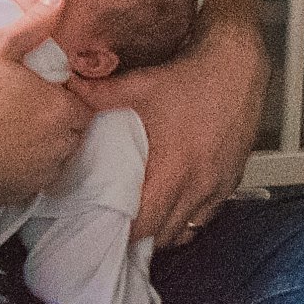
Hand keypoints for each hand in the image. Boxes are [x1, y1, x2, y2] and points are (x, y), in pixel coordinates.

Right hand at [0, 0, 92, 202]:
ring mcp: (39, 174)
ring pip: (54, 159)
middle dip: (55, 122)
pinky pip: (31, 180)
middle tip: (20, 109)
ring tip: (8, 131)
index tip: (36, 92)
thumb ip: (35, 23)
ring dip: (41, 147)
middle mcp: (60, 147)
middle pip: (71, 134)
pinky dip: (21, 170)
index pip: (83, 106)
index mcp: (63, 111)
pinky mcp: (18, 194)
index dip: (62, 97)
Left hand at [70, 24, 264, 245]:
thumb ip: (96, 95)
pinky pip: (209, 214)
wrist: (238, 64)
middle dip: (141, 238)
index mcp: (173, 169)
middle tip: (117, 232)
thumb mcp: (138, 86)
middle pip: (166, 234)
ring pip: (189, 229)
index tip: (103, 232)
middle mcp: (200, 184)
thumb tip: (64, 90)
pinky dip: (189, 218)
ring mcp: (219, 184)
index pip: (146, 224)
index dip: (123, 233)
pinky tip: (173, 209)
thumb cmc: (192, 77)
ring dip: (165, 231)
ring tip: (143, 225)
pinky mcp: (233, 178)